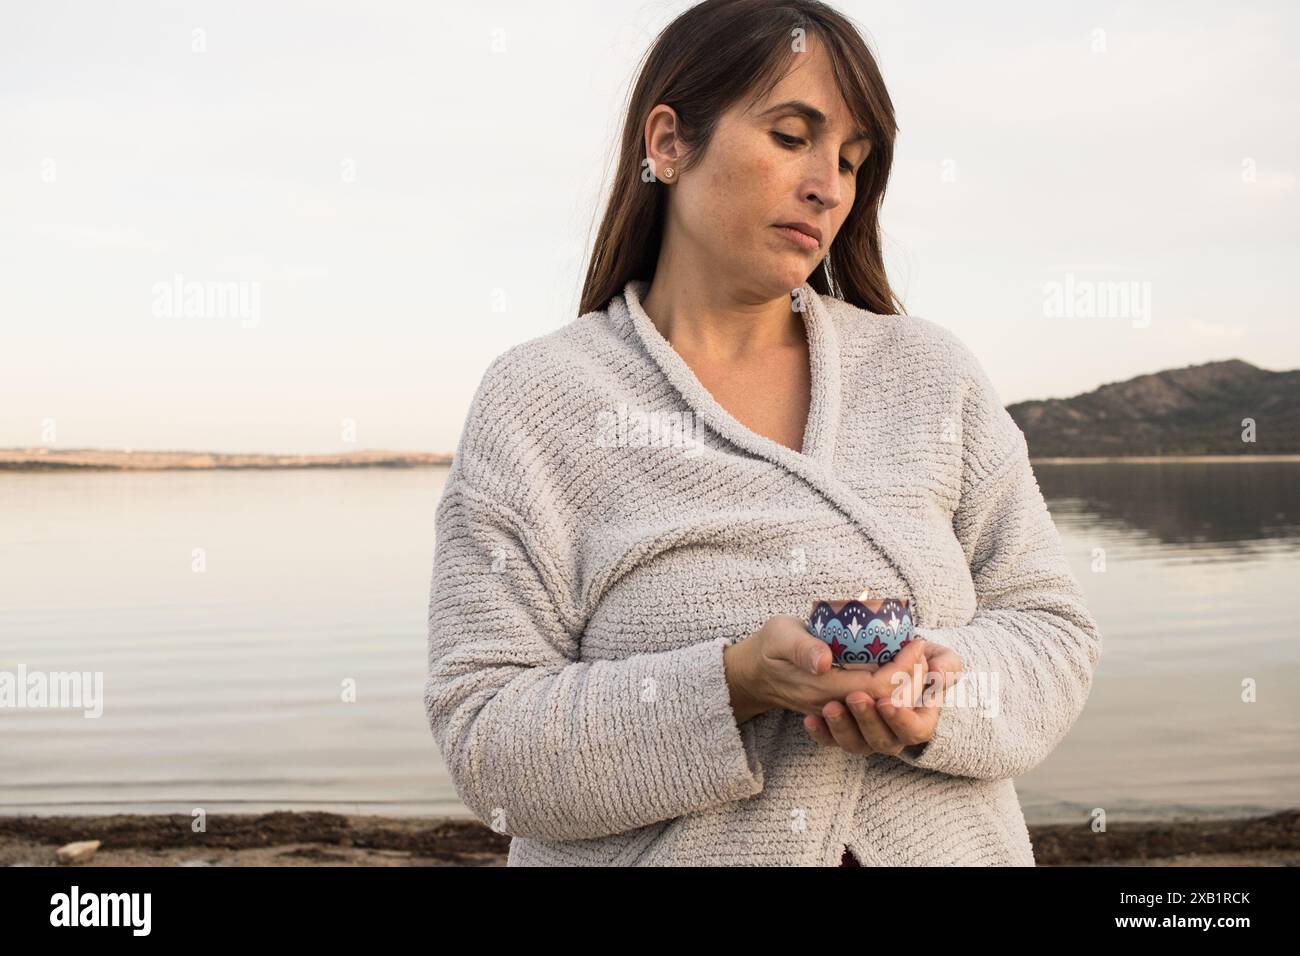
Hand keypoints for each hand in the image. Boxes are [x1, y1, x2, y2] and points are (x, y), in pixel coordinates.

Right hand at [725, 616, 941, 743]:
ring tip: (916, 663)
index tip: (914, 643)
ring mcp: (837, 711)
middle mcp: (833, 705)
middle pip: (887, 705)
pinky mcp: (840, 710)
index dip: (902, 669)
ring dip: (907, 690)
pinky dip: (895, 696)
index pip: (876, 688)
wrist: (752, 673)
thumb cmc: (768, 647)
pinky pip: (875, 714)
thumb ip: (801, 648)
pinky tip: (902, 676)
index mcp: (822, 687)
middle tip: (922, 651)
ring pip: (885, 714)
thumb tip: (824, 661)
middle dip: (912, 680)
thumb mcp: (779, 636)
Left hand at [802, 638, 963, 755]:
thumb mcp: (933, 653)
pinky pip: (831, 741)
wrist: (872, 646)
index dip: (904, 721)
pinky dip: (821, 734)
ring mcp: (867, 732)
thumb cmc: (912, 651)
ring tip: (831, 707)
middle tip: (856, 697)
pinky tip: (809, 720)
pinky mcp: (842, 729)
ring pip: (857, 745)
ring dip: (845, 728)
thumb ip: (947, 664)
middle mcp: (893, 731)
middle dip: (870, 722)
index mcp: (919, 717)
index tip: (887, 702)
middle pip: (886, 742)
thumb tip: (939, 675)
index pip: (918, 730)